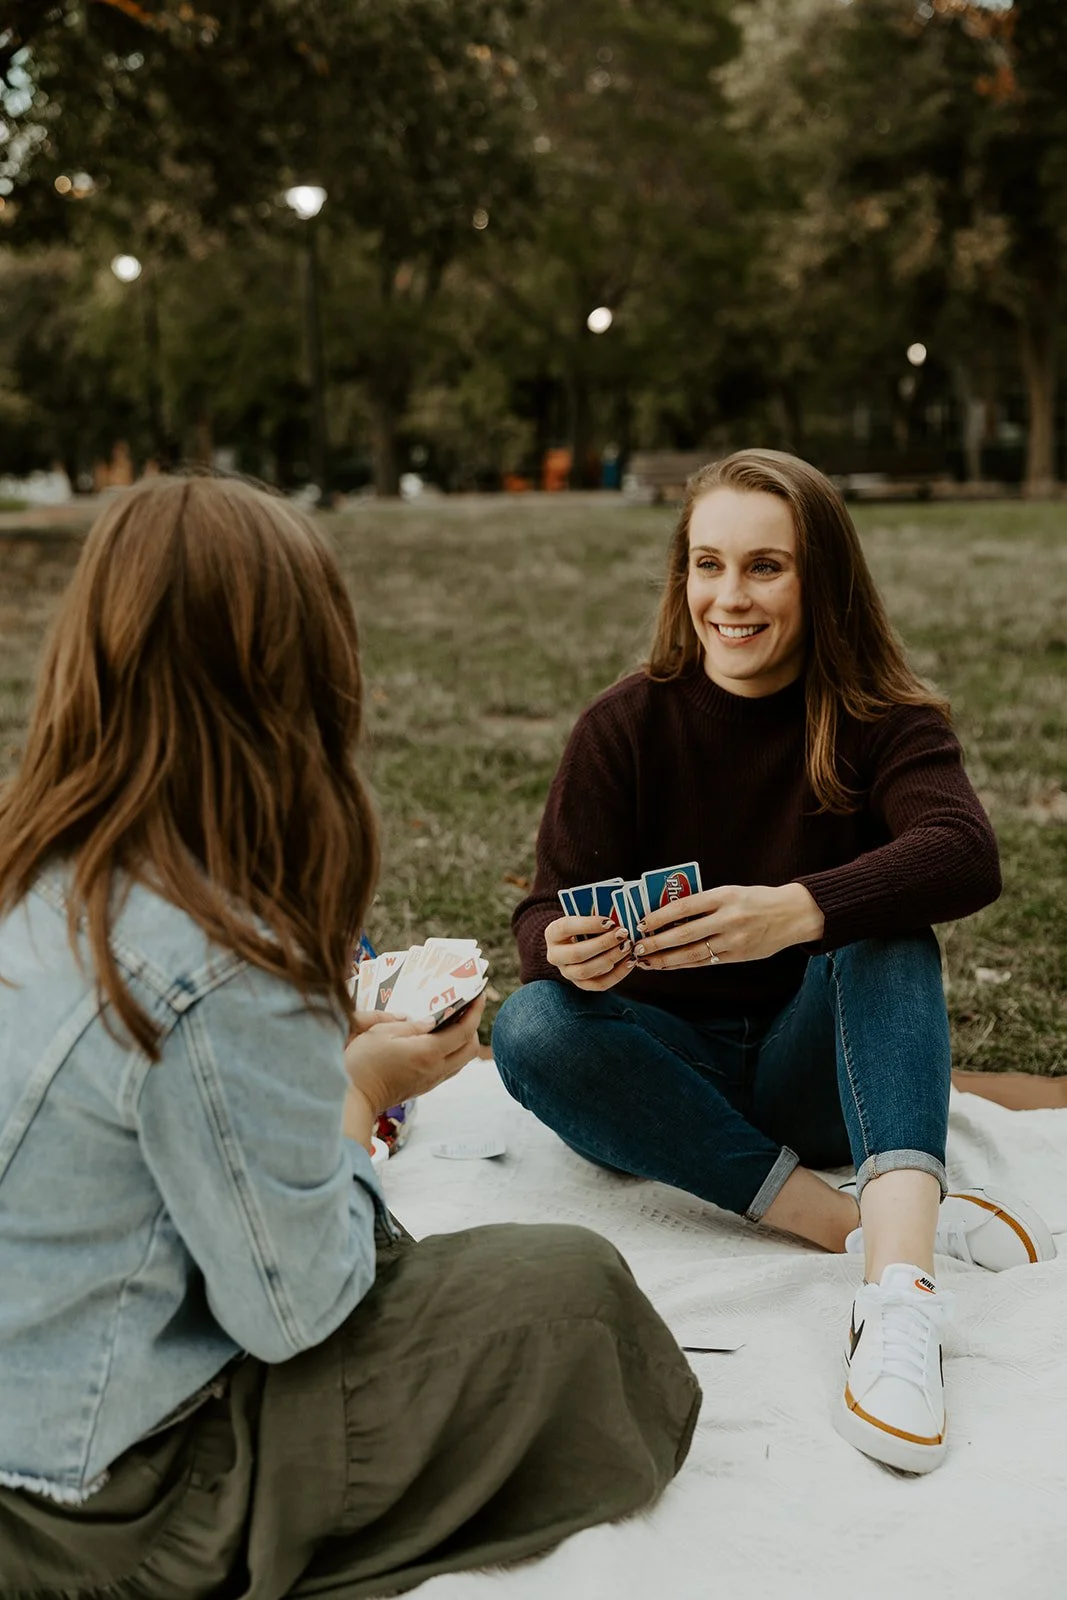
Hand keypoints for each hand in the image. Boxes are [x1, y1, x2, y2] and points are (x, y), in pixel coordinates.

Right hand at [344, 991, 486, 1113]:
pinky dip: (452, 1053)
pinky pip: (449, 1069)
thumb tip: (430, 1021)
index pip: (464, 1031)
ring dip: (463, 1042)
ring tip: (452, 1023)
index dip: (475, 1012)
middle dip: (473, 1027)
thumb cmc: (362, 1062)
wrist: (354, 1098)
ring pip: (462, 1061)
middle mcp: (436, 1069)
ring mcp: (431, 1081)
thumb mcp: (381, 1033)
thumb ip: (410, 1026)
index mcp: (428, 1052)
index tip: (478, 995)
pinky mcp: (424, 1088)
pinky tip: (437, 1042)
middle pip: (470, 1049)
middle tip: (463, 1009)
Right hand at [545, 914, 633, 991]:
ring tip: (627, 946)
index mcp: (553, 933)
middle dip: (603, 944)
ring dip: (611, 958)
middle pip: (577, 954)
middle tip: (622, 934)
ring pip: (586, 971)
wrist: (578, 942)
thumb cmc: (585, 925)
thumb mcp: (585, 916)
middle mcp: (555, 956)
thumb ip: (597, 915)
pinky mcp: (582, 985)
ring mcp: (567, 973)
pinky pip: (599, 984)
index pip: (566, 928)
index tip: (609, 921)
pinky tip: (630, 961)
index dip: (588, 925)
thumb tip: (617, 917)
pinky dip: (618, 974)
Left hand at [633, 883, 824, 969]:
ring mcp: (734, 940)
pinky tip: (668, 965)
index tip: (641, 923)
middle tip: (637, 947)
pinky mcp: (738, 956)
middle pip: (684, 934)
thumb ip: (704, 902)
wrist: (792, 914)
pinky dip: (683, 964)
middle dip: (656, 943)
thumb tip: (669, 915)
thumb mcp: (731, 891)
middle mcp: (728, 919)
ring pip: (692, 953)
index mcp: (724, 897)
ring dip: (665, 959)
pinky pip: (705, 962)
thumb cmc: (756, 899)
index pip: (683, 908)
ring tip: (647, 961)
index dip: (659, 917)